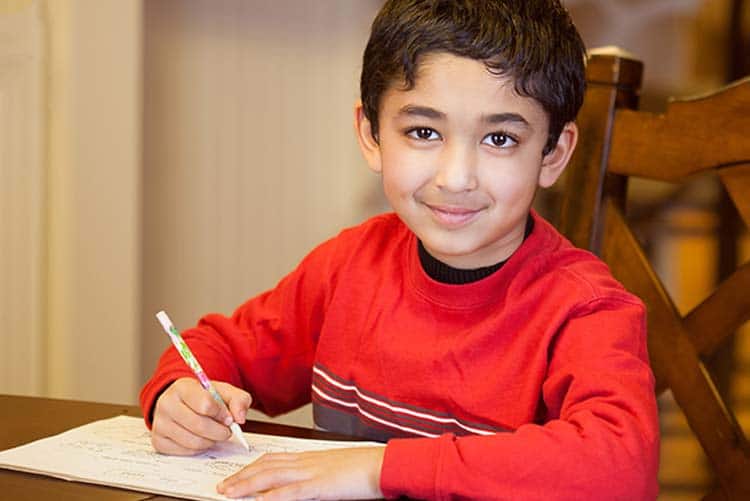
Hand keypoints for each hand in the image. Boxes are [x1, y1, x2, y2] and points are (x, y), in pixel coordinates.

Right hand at [151, 377, 251, 454]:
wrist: (183, 403)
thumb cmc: (205, 397)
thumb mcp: (225, 392)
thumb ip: (239, 400)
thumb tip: (240, 418)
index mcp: (182, 387)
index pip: (205, 404)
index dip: (222, 414)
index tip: (228, 417)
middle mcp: (166, 404)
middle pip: (200, 426)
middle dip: (220, 432)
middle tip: (226, 431)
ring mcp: (160, 423)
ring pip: (193, 442)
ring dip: (211, 441)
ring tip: (214, 434)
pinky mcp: (158, 441)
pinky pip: (185, 452)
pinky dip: (199, 449)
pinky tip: (201, 438)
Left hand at [217, 446, 385, 499]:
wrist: (382, 465)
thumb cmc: (363, 469)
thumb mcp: (333, 469)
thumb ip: (314, 475)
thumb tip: (300, 485)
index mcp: (309, 458)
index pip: (273, 459)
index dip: (251, 467)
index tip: (237, 474)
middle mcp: (305, 462)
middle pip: (265, 466)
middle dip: (242, 476)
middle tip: (223, 487)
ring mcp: (311, 473)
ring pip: (271, 476)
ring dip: (247, 485)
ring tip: (230, 493)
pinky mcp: (320, 486)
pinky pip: (291, 491)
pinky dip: (272, 496)